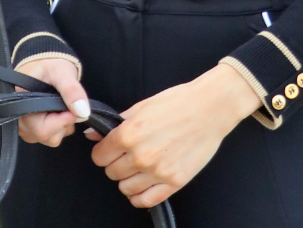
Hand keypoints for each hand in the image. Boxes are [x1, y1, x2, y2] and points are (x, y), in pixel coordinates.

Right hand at [15, 56, 90, 146]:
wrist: (43, 61)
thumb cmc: (49, 64)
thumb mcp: (62, 71)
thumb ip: (72, 90)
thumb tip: (83, 112)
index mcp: (20, 102)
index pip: (42, 129)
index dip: (62, 121)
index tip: (73, 108)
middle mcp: (19, 118)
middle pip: (46, 136)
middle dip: (63, 122)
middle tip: (67, 104)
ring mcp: (24, 125)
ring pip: (49, 138)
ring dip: (62, 125)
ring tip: (61, 105)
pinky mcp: (31, 128)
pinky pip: (48, 136)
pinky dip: (58, 126)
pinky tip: (57, 111)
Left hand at [88, 62, 259, 208]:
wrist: (209, 108)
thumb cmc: (177, 102)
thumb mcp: (142, 106)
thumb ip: (116, 123)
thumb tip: (93, 134)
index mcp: (129, 133)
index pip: (100, 156)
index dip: (103, 151)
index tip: (109, 149)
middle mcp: (140, 155)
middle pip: (111, 173)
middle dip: (115, 163)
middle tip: (126, 155)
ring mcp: (157, 171)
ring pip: (125, 188)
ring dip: (128, 179)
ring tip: (138, 167)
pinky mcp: (174, 182)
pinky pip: (145, 200)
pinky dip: (140, 196)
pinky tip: (144, 183)